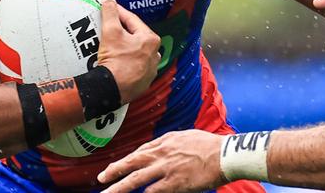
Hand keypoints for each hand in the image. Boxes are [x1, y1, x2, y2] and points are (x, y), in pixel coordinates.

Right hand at [97, 0, 160, 103]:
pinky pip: (135, 65)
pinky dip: (126, 61)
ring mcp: (150, 69)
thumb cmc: (115, 59)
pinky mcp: (143, 82)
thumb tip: (109, 0)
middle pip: (135, 36)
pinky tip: (116, 61)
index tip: (109, 9)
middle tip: (108, 26)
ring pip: (136, 52)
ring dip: (125, 47)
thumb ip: (110, 13)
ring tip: (111, 44)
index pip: (132, 20)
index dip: (118, 13)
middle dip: (122, 31)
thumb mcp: (110, 31)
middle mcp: (155, 54)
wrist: (112, 89)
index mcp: (151, 39)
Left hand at [98, 130, 223, 192]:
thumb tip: (161, 146)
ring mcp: (166, 169)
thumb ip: (170, 143)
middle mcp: (161, 154)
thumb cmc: (209, 146)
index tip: (115, 167)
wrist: (225, 154)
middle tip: (100, 178)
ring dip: (120, 187)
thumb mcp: (185, 137)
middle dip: (114, 170)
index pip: (140, 152)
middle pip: (131, 163)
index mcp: (165, 142)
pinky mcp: (175, 183)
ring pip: (136, 179)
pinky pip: (153, 192)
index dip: (126, 161)